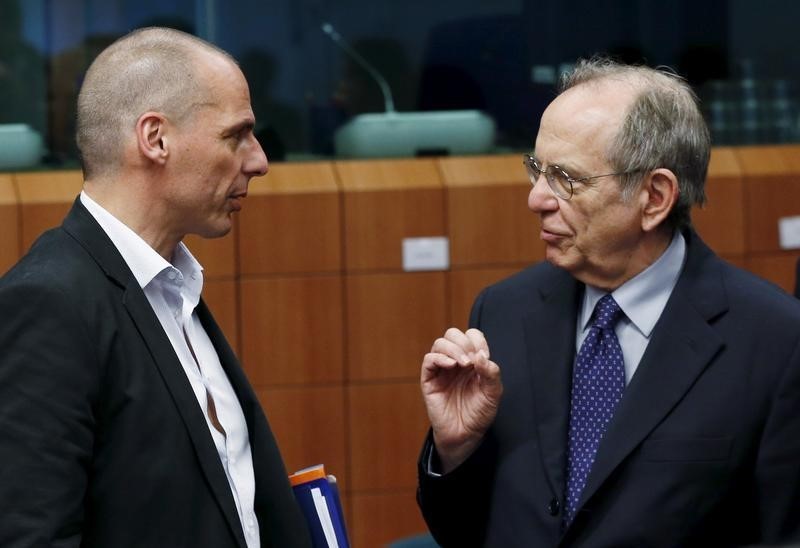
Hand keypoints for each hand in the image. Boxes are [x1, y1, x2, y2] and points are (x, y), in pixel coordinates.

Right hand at [421, 327, 502, 472]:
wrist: (466, 435)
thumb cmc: (479, 414)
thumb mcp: (493, 393)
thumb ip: (491, 372)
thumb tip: (481, 355)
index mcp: (472, 361)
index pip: (471, 336)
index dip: (477, 340)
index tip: (484, 355)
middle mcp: (456, 362)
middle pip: (453, 334)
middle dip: (464, 342)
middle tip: (472, 360)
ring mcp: (441, 370)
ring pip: (440, 343)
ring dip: (454, 349)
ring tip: (464, 364)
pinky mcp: (429, 380)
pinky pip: (429, 360)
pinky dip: (440, 358)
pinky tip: (451, 365)